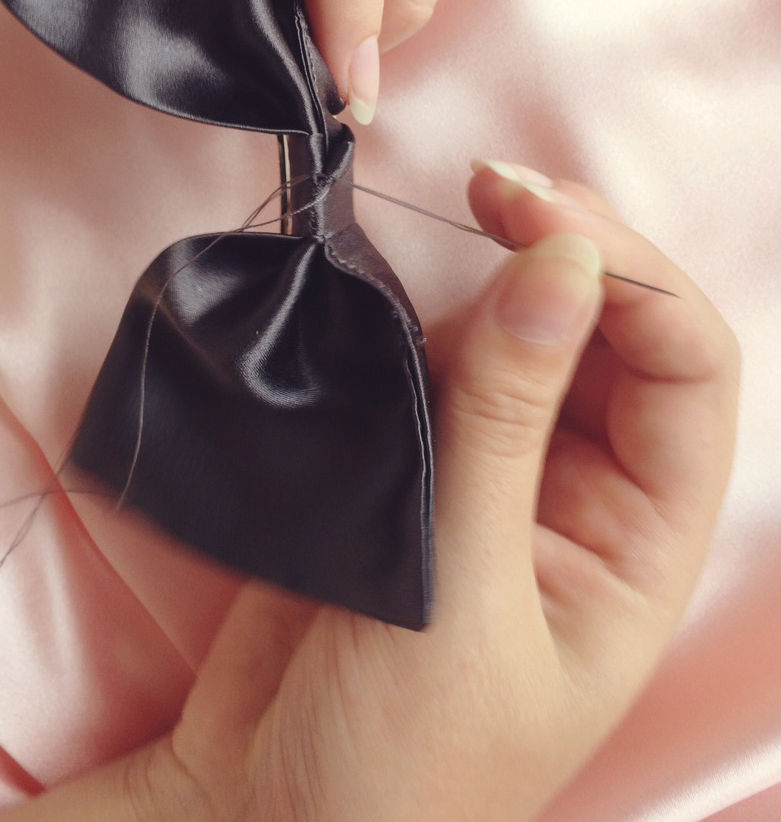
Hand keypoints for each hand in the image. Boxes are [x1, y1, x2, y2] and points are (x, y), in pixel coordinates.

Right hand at [102, 164, 732, 821]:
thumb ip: (506, 420)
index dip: (633, 281)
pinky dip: (421, 314)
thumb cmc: (395, 758)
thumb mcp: (463, 591)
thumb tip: (563, 265)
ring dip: (492, 275)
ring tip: (450, 225)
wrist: (260, 814)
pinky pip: (439, 361)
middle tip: (493, 187)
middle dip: (568, 248)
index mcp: (639, 545)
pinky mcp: (415, 462)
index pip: (685, 375)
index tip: (544, 222)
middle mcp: (582, 495)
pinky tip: (397, 288)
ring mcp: (495, 472)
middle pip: (611, 333)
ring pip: (522, 334)